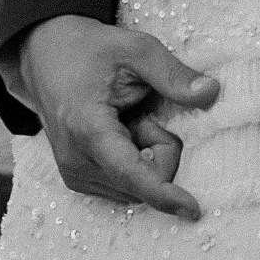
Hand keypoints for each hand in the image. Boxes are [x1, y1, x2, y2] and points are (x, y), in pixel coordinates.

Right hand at [8, 16, 221, 220]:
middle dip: (160, 148)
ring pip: (136, 187)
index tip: (193, 210)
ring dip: (147, 155)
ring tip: (128, 118)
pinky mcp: (77, 178)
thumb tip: (212, 94)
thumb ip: (174, 74)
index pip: (132, 174)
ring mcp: (74, 173)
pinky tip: (122, 131)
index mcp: (89, 130)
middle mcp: (76, 161)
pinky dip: (134, 160)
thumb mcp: (138, 49)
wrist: (47, 55)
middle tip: (143, 112)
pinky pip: (124, 185)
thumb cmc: (92, 49)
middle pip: (143, 181)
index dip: (165, 195)